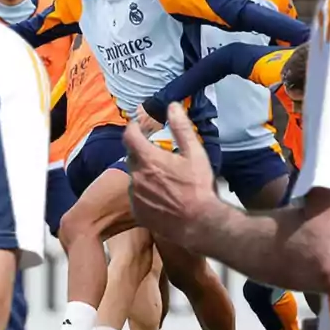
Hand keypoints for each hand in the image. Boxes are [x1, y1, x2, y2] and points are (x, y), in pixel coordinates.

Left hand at [123, 102, 220, 244]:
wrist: (199, 223)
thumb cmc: (198, 188)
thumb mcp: (194, 153)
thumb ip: (181, 127)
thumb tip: (172, 107)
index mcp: (148, 159)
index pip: (130, 135)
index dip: (133, 127)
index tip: (140, 126)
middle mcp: (136, 176)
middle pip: (132, 156)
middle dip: (142, 152)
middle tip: (158, 153)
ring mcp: (135, 195)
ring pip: (134, 177)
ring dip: (144, 173)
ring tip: (163, 179)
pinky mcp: (138, 211)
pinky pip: (137, 196)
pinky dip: (145, 192)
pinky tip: (161, 196)